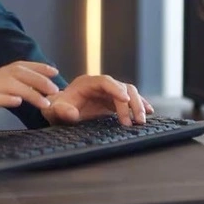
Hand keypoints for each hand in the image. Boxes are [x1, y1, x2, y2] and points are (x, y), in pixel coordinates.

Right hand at [0, 61, 60, 138]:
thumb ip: (1, 95)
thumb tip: (18, 96)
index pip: (18, 67)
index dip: (37, 67)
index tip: (54, 71)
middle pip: (17, 72)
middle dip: (39, 78)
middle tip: (55, 88)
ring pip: (10, 84)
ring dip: (30, 92)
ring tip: (45, 102)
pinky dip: (6, 98)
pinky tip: (17, 102)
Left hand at [40, 74, 154, 126]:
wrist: (59, 111)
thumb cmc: (56, 110)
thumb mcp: (54, 111)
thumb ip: (61, 111)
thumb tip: (72, 113)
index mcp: (86, 83)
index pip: (105, 81)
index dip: (116, 89)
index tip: (125, 100)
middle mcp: (100, 85)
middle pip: (121, 87)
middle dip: (130, 103)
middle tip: (136, 121)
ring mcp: (108, 92)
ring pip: (129, 92)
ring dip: (137, 105)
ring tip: (141, 121)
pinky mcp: (114, 100)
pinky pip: (130, 99)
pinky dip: (140, 104)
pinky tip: (149, 112)